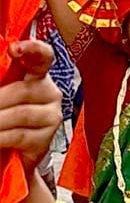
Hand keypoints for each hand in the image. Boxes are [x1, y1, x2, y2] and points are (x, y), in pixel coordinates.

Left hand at [0, 41, 62, 174]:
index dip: (32, 49)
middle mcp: (50, 92)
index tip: (14, 49)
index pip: (43, 56)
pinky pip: (19, 135)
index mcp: (36, 74)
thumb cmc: (2, 115)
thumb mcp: (1, 93)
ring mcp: (51, 116)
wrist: (11, 152)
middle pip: (22, 90)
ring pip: (20, 113)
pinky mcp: (46, 138)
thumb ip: (1, 79)